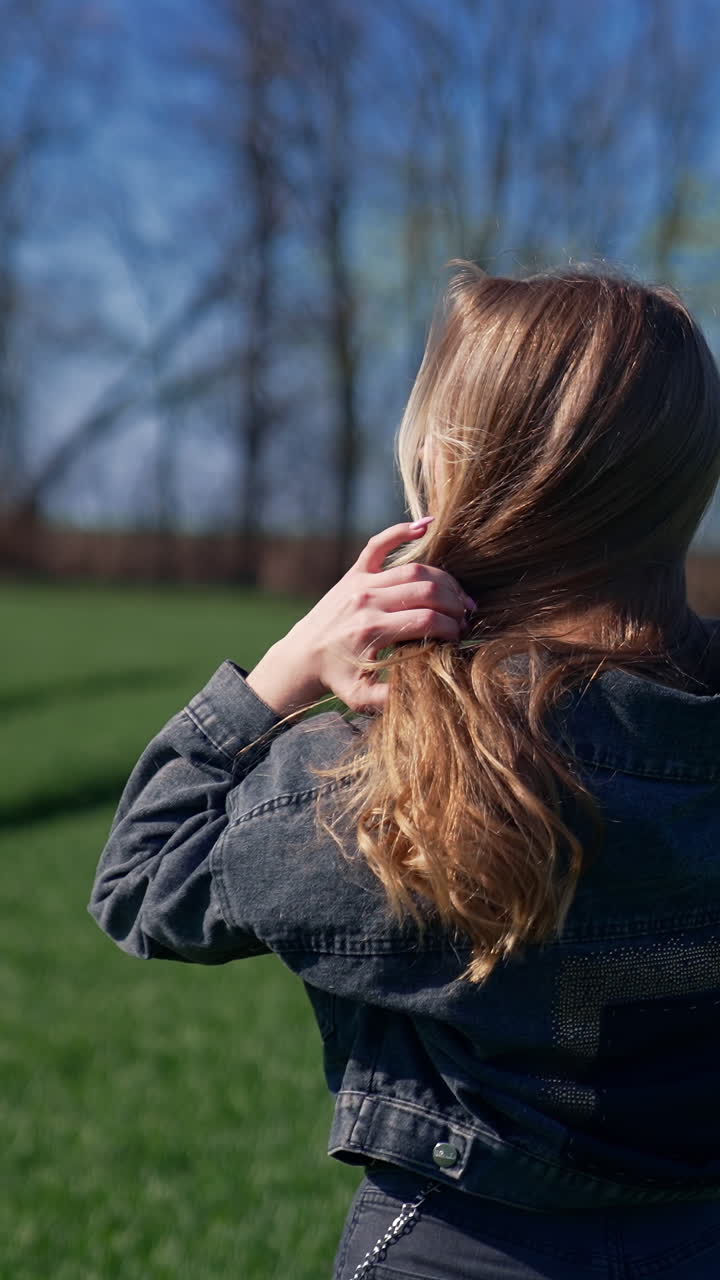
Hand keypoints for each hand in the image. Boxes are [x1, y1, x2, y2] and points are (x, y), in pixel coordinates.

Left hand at [245, 517, 475, 714]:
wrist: (302, 657)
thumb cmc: (337, 679)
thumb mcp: (361, 698)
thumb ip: (391, 698)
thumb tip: (429, 691)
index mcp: (371, 631)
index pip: (427, 620)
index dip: (451, 628)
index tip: (460, 638)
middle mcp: (366, 602)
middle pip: (427, 591)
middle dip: (455, 604)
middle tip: (466, 618)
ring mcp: (361, 583)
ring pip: (415, 570)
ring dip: (444, 580)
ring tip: (459, 597)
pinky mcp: (355, 572)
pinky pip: (379, 543)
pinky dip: (402, 530)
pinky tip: (427, 525)